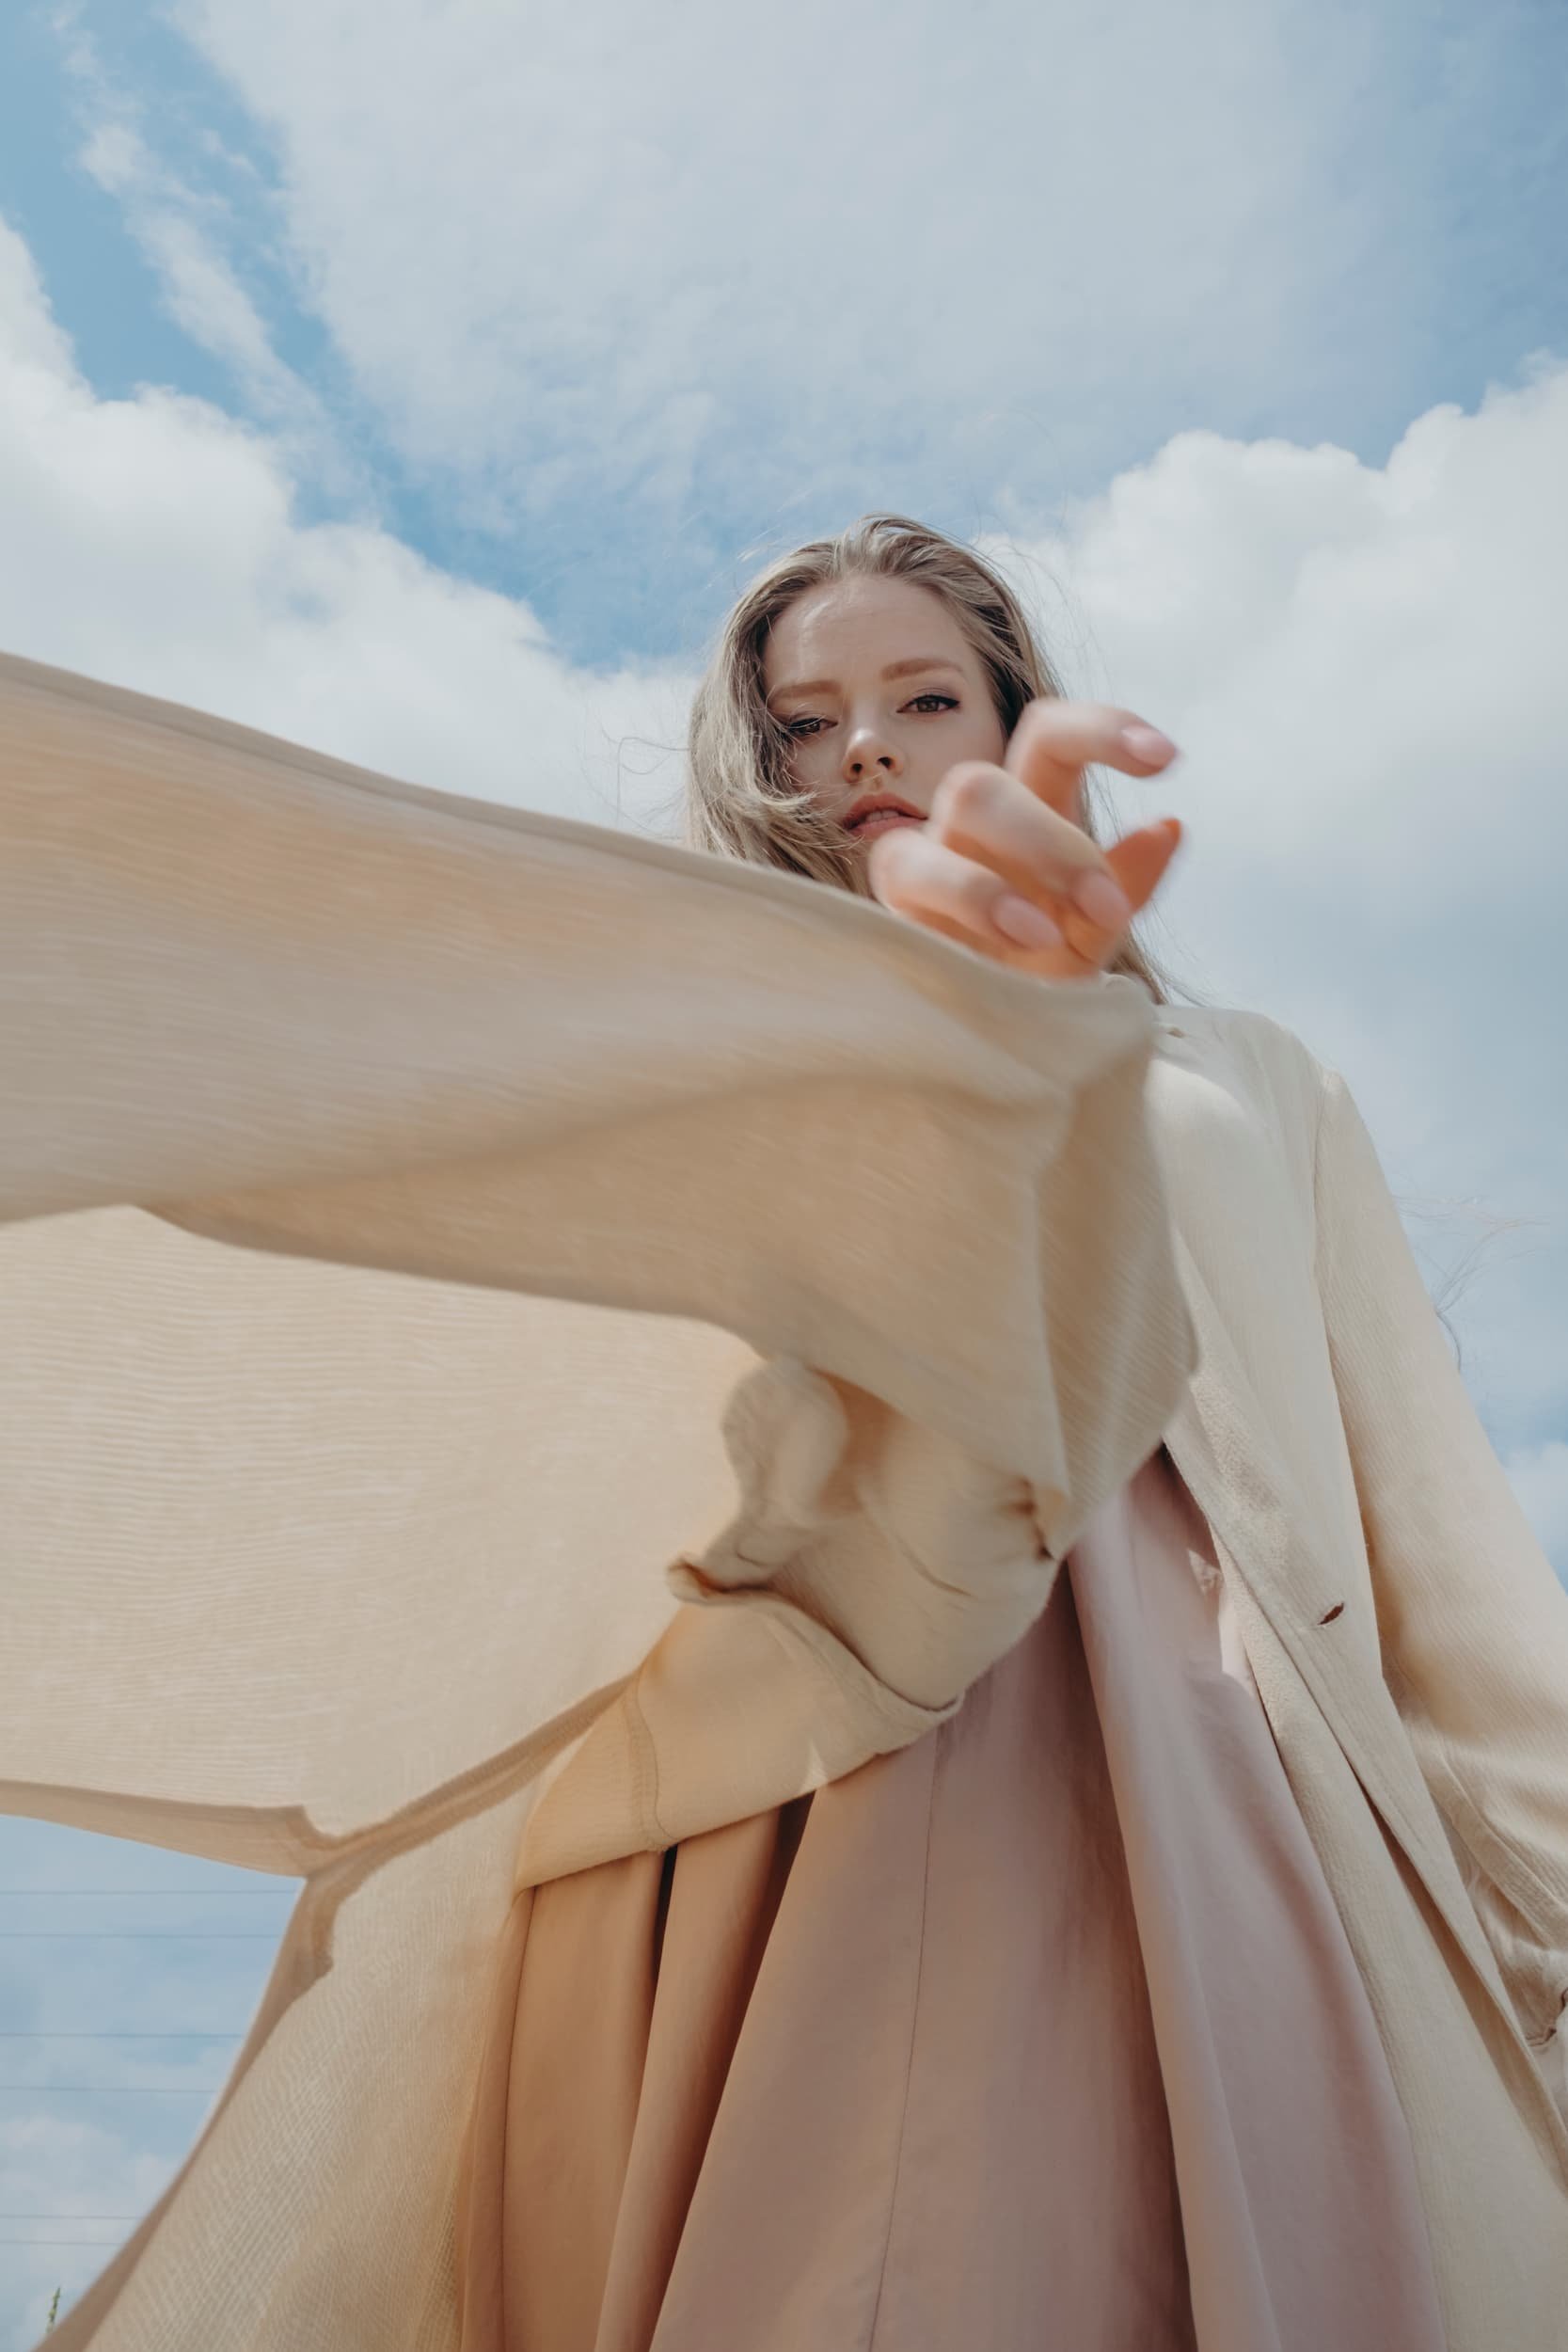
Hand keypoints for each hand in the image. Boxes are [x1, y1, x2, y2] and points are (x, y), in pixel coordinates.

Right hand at [865, 701, 1182, 980]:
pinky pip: (912, 872)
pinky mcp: (895, 900)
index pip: (1053, 737)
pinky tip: (996, 952)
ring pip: (961, 805)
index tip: (1169, 759)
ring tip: (1043, 938)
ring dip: (1012, 865)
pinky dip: (968, 902)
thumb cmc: (1038, 974)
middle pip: (995, 776)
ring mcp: (928, 855)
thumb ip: (1129, 884)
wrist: (990, 1042)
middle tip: (1105, 908)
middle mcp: (976, 820)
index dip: (1104, 729)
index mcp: (1034, 809)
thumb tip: (1167, 825)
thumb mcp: (1094, 935)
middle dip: (1056, 840)